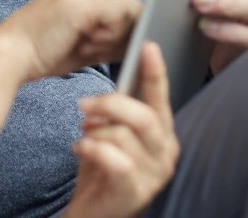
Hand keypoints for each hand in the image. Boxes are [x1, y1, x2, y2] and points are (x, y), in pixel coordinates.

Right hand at [0, 0, 151, 81]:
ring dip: (116, 33)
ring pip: (126, 7)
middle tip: (99, 43)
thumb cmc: (46, 53)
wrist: (12, 54)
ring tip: (85, 43)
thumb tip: (145, 35)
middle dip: (130, 24)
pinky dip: (110, 33)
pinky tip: (88, 42)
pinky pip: (117, 13)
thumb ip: (115, 34)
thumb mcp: (87, 42)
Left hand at [64, 43, 178, 217]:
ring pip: (123, 135)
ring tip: (85, 139)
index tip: (148, 45)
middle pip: (143, 115)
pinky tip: (80, 150)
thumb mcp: (111, 130)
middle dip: (109, 104)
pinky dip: (90, 149)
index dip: (155, 72)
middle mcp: (166, 152)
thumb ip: (118, 109)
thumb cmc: (104, 164)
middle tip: (83, 104)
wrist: (94, 209)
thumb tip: (116, 77)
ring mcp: (154, 174)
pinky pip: (112, 158)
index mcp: (162, 132)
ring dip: (95, 133)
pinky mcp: (136, 191)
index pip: (161, 98)